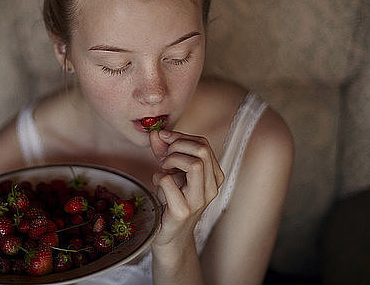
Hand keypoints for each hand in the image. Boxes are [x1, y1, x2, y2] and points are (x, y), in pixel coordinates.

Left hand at [149, 129, 223, 247]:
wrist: (170, 237)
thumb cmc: (172, 202)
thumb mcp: (171, 172)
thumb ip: (165, 151)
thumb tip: (156, 132)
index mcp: (214, 176)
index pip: (203, 144)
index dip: (180, 137)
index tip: (164, 139)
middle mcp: (211, 188)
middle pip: (202, 150)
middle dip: (177, 146)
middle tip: (164, 158)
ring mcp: (198, 201)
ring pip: (194, 164)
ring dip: (171, 161)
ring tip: (162, 170)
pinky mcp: (182, 211)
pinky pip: (169, 181)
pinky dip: (158, 178)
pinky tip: (157, 186)